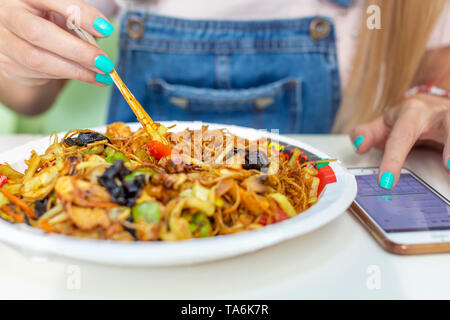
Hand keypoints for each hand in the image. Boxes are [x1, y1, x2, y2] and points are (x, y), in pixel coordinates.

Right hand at [0, 0, 114, 86]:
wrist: (20, 38)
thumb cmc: (47, 19)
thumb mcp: (61, 11)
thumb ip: (77, 17)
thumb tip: (102, 31)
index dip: (79, 13)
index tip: (105, 29)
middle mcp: (7, 14)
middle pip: (38, 33)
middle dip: (77, 50)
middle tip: (105, 62)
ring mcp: (4, 41)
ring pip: (38, 59)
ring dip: (76, 70)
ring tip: (102, 75)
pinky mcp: (8, 64)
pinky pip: (40, 73)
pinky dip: (67, 75)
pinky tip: (87, 76)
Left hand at [350, 93, 449, 188]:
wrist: (432, 103)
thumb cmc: (407, 119)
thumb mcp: (384, 124)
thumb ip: (367, 134)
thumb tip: (358, 144)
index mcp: (413, 113)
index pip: (401, 137)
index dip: (393, 159)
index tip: (386, 182)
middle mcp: (440, 113)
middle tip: (449, 167)